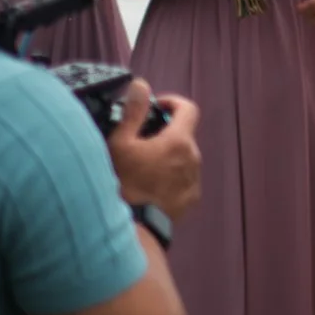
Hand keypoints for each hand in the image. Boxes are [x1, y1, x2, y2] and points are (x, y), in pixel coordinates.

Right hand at [106, 82, 201, 221]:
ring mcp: (194, 180)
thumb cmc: (124, 184)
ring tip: (140, 167)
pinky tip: (148, 186)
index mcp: (179, 140)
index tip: (156, 107)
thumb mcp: (120, 145)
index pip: (188, 108)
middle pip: (183, 135)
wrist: (134, 229)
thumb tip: (142, 85)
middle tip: (139, 141)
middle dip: (164, 133)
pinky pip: (182, 179)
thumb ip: (133, 112)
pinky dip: (169, 176)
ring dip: (166, 156)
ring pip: (182, 158)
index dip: (173, 103)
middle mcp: (193, 157)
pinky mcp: (191, 199)